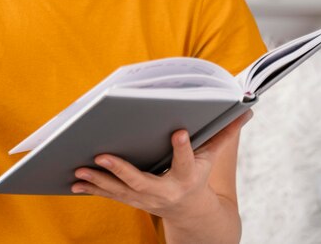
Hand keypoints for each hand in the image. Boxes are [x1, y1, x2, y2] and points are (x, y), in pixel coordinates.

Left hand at [71, 111, 252, 221]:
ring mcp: (144, 199)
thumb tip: (246, 109)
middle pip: (140, 181)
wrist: (189, 212)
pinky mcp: (130, 200)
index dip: (184, 148)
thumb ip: (223, 134)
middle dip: (120, 170)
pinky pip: (109, 195)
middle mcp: (163, 191)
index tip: (180, 132)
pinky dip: (92, 188)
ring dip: (97, 181)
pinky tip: (74, 181)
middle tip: (101, 155)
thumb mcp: (212, 159)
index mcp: (186, 177)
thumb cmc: (197, 176)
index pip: (186, 161)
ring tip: (78, 169)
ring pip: (118, 191)